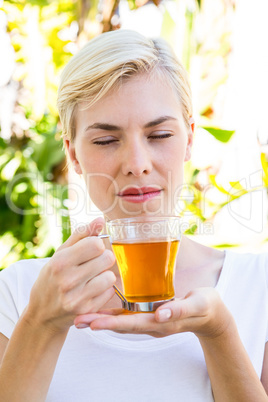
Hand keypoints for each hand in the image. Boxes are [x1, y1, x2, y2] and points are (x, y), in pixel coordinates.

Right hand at [24, 217, 115, 332]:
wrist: (42, 314)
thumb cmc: (52, 278)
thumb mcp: (60, 253)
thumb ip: (81, 234)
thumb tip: (100, 219)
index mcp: (60, 262)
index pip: (96, 244)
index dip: (96, 245)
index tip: (90, 250)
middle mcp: (68, 280)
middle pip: (107, 258)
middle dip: (103, 259)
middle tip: (93, 264)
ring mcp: (77, 298)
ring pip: (110, 277)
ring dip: (105, 275)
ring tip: (92, 278)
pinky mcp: (86, 311)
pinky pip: (109, 293)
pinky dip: (104, 290)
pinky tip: (91, 291)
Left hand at [74, 287, 233, 339]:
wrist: (212, 315)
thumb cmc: (206, 306)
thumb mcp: (198, 305)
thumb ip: (180, 309)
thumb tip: (160, 314)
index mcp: (162, 322)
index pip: (133, 324)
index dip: (113, 322)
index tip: (93, 322)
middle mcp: (152, 324)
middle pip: (122, 325)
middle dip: (99, 322)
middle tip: (77, 321)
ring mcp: (151, 321)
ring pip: (123, 321)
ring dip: (102, 319)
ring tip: (81, 318)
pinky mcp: (151, 316)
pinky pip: (129, 316)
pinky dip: (113, 314)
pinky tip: (100, 311)